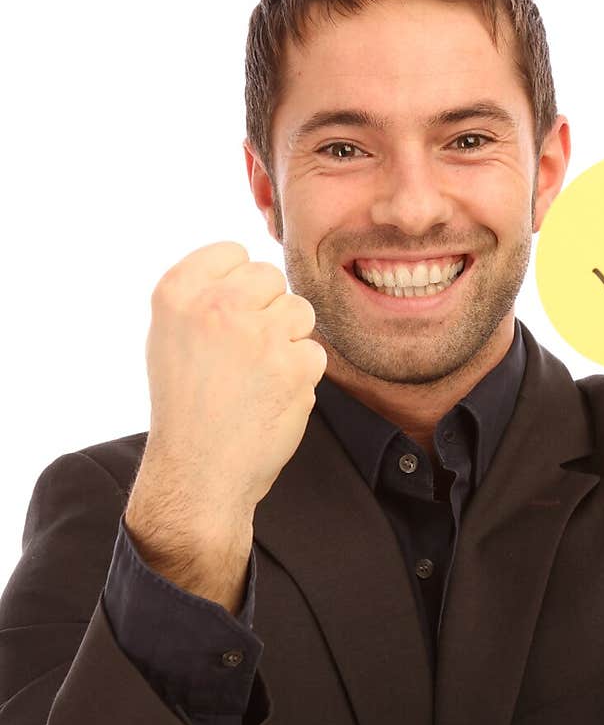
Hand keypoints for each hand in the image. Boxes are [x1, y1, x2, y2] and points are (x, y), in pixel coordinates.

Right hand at [137, 240, 326, 525]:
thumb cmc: (185, 404)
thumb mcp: (168, 335)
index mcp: (176, 293)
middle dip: (266, 308)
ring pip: (299, 309)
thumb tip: (251, 267)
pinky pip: (315, 350)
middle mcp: (216, 307)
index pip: (232, 252)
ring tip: (257, 374)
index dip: (237, 284)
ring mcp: (258, 335)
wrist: (198, 472)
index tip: (227, 317)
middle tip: (244, 352)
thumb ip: (203, 293)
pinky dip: (302, 374)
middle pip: (270, 276)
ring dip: (288, 339)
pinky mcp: (294, 366)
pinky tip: (273, 396)